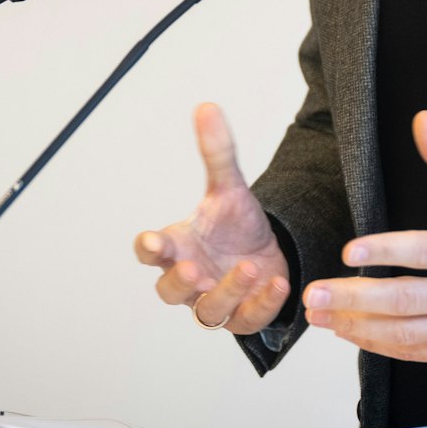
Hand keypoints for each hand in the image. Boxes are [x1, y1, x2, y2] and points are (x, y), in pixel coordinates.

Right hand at [133, 102, 290, 334]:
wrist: (269, 249)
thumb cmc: (236, 225)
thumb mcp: (230, 187)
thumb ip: (218, 153)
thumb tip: (208, 107)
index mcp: (178, 246)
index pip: (150, 252)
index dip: (148, 249)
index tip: (152, 242)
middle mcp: (191, 278)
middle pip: (168, 292)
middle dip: (179, 282)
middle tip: (194, 269)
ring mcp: (215, 300)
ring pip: (208, 311)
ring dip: (226, 292)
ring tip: (248, 267)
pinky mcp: (243, 316)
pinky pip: (246, 320)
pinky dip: (261, 303)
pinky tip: (278, 283)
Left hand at [302, 110, 426, 363]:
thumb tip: (420, 121)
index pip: (424, 250)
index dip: (384, 251)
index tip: (348, 251)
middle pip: (404, 300)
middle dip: (352, 300)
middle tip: (313, 294)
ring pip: (405, 334)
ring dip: (357, 327)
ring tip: (320, 316)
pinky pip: (419, 354)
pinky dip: (382, 346)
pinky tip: (353, 333)